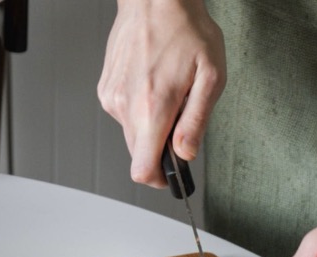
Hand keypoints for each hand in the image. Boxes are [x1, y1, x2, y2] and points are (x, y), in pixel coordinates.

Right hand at [97, 0, 225, 187]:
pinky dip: (139, 109)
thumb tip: (186, 154)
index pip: (143, 170)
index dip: (160, 179)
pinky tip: (151, 84)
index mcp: (152, 107)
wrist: (155, 1)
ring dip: (150, 126)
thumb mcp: (211, 76)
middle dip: (160, 148)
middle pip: (138, 155)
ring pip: (132, 134)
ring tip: (166, 93)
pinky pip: (123, 116)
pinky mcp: (105, 90)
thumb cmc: (186, 31)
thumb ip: (196, 121)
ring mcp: (111, 98)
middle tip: (179, 123)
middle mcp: (125, 106)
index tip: (173, 174)